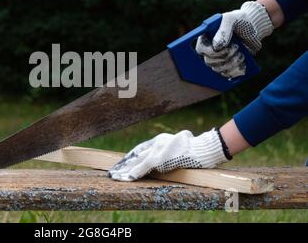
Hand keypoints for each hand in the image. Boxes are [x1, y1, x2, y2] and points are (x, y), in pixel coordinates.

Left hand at [108, 129, 229, 181]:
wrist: (204, 148)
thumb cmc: (195, 148)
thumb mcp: (179, 146)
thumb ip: (168, 151)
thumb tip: (164, 159)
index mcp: (160, 140)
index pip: (140, 149)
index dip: (130, 158)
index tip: (121, 164)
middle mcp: (156, 143)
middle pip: (136, 154)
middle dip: (124, 163)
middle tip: (113, 171)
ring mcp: (157, 150)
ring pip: (137, 160)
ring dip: (125, 170)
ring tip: (115, 176)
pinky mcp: (160, 158)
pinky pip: (144, 166)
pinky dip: (135, 172)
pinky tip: (127, 177)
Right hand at [196, 1, 273, 77]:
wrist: (254, 28)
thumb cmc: (240, 20)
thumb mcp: (231, 19)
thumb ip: (223, 30)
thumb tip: (216, 47)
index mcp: (206, 38)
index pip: (200, 49)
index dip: (211, 52)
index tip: (224, 47)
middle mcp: (210, 49)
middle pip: (209, 62)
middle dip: (225, 57)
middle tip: (237, 47)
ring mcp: (219, 59)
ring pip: (218, 69)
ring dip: (232, 63)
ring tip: (241, 54)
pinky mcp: (228, 65)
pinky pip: (227, 74)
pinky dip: (236, 71)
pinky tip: (243, 64)